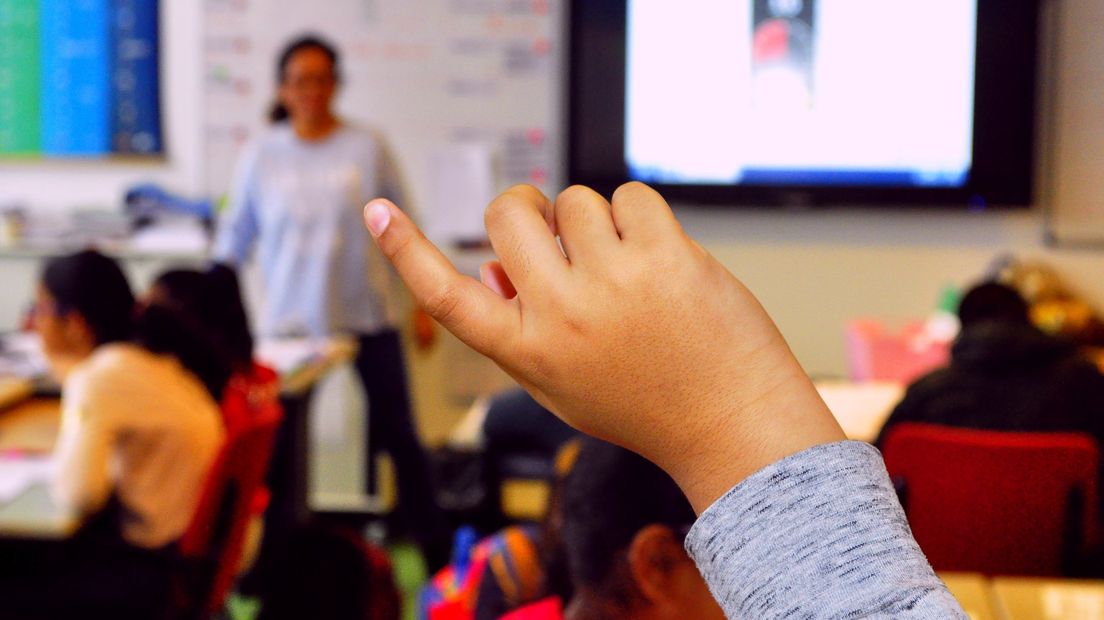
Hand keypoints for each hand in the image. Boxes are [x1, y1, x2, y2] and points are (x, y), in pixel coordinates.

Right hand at [364, 183, 843, 511]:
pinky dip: (640, 218)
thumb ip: (518, 326)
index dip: (405, 251)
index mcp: (526, 352)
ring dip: (595, 222)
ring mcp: (612, 282)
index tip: (375, 210)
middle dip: (528, 210)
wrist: (731, 421)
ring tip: (627, 269)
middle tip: (558, 231)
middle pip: (510, 213)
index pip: (447, 296)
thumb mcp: (562, 384)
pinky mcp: (664, 255)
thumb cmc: (645, 403)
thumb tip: (494, 261)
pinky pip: (628, 195)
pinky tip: (659, 259)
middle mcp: (560, 315)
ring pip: (574, 199)